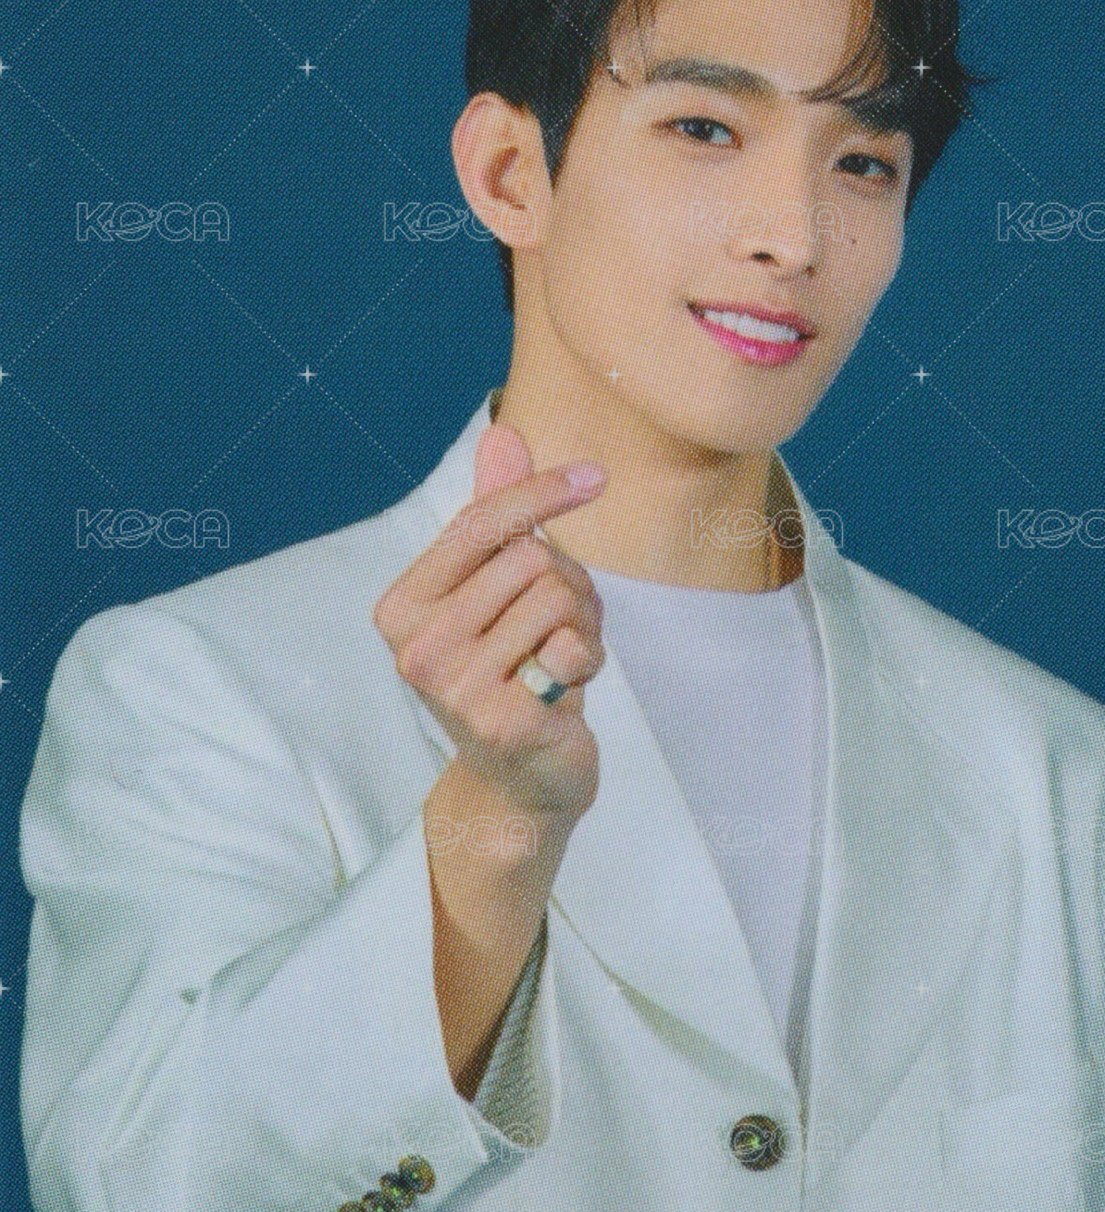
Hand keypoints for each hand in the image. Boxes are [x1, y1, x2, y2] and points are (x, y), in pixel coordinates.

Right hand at [373, 422, 607, 820]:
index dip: (542, 492)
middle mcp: (415, 645)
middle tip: (558, 629)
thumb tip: (503, 432)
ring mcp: (453, 686)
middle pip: (530, 559)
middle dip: (567, 586)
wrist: (523, 779)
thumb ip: (498, 516)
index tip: (595, 475)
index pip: (480, 522)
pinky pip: (572, 648)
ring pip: (557, 598)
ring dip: (581, 627)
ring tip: (558, 661)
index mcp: (402, 605)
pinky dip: (587, 663)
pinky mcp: (501, 718)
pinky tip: (565, 690)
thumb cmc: (513, 673)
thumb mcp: (502, 591)